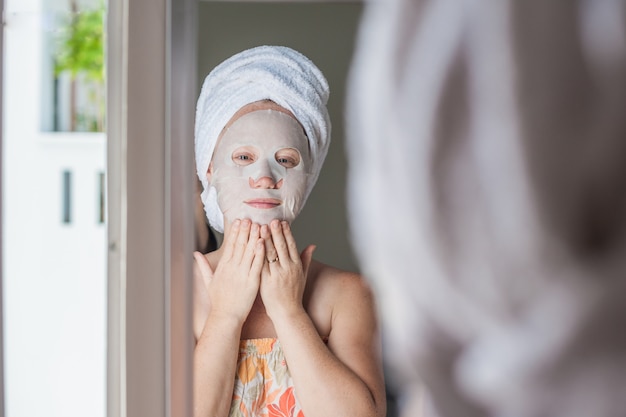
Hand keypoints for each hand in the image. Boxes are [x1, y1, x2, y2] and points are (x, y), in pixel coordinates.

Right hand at [193, 219, 264, 335]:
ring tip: (258, 225)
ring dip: (254, 237)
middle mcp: (232, 269)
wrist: (225, 317)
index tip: (239, 221)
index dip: (235, 232)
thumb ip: (203, 266)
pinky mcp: (252, 282)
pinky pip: (257, 264)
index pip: (230, 246)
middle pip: (240, 246)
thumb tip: (195, 254)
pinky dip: (260, 252)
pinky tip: (263, 242)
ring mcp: (242, 275)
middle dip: (245, 231)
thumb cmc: (218, 301)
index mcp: (223, 268)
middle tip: (249, 217)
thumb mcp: (208, 282)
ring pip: (249, 252)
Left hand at [259, 220, 314, 319]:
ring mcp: (277, 275)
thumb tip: (313, 245)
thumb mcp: (303, 275)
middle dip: (276, 233)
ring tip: (261, 227)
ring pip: (271, 254)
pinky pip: (261, 264)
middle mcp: (288, 269)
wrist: (287, 312)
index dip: (287, 233)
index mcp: (296, 266)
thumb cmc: (294, 294)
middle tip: (272, 220)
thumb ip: (306, 258)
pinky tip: (254, 245)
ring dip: (266, 240)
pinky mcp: (266, 281)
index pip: (292, 245)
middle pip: (281, 247)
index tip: (282, 222)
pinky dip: (258, 254)